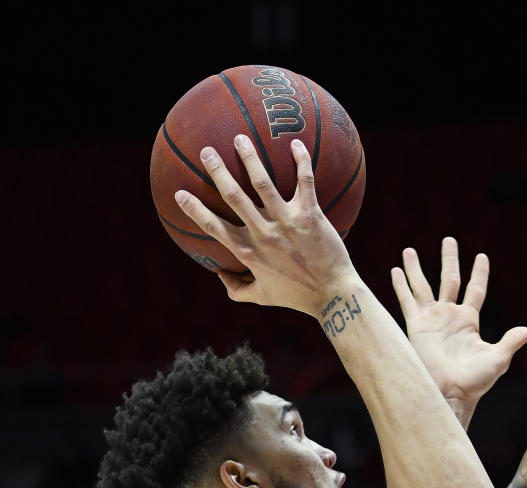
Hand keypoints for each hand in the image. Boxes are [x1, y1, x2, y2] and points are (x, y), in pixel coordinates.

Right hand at [175, 136, 357, 312]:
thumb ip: (238, 289)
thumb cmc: (298, 297)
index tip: (179, 193)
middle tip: (206, 151)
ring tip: (240, 138)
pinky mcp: (311, 215)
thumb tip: (219, 276)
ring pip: (263, 183)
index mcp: (249, 253)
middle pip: (234, 196)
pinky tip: (295, 144)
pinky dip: (301, 160)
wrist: (333, 295)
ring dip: (250, 158)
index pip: (214, 228)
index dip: (195, 210)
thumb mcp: (263, 297)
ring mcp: (287, 223)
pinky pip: (305, 181)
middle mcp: (264, 235)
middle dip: (217, 171)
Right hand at [391, 238, 526, 424]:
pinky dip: (401, 286)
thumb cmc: (475, 381)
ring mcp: (431, 320)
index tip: (481, 256)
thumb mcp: (498, 359)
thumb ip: (511, 342)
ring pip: (423, 286)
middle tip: (449, 240)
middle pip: (449, 280)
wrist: (450, 393)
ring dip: (416, 268)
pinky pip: (407, 301)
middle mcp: (449, 316)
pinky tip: (396, 270)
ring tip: (409, 249)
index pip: (475, 290)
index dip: (478, 273)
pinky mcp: (416, 327)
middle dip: (448, 260)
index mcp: (469, 321)